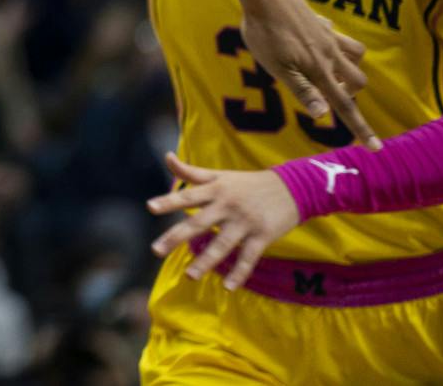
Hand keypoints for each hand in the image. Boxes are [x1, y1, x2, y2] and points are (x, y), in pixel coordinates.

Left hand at [147, 153, 302, 290]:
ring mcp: (245, 222)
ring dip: (206, 261)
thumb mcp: (220, 175)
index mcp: (216, 190)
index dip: (169, 201)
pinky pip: (248, 257)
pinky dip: (239, 273)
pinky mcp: (263, 236)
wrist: (292, 188)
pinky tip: (228, 287)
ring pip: (222, 244)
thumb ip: (192, 172)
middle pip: (199, 223)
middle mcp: (228, 206)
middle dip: (176, 237)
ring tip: (189, 275)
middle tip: (156, 250)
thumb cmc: (249, 183)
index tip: (150, 207)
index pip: (188, 196)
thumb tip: (167, 156)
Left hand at [238, 0, 379, 149]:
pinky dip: (334, 44)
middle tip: (326, 91)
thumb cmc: (265, 32)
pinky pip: (338, 35)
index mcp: (319, 70)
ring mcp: (328, 36)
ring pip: (356, 55)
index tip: (377, 149)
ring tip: (322, 69)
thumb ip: (301, 90)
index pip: (344, 106)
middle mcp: (330, 54)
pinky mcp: (321, 22)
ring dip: (348, 67)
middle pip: (358, 80)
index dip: (361, 129)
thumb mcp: (277, 66)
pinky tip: (312, 40)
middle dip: (350, 92)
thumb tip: (323, 114)